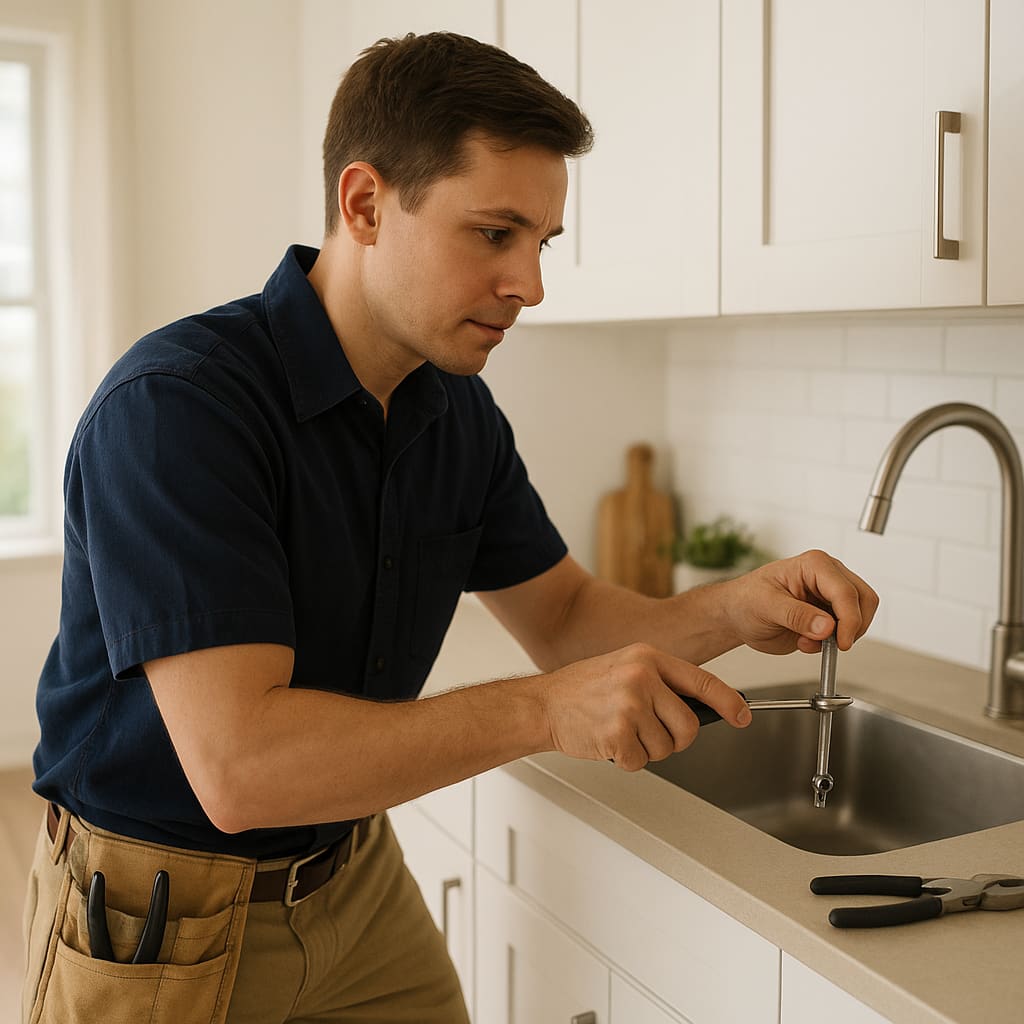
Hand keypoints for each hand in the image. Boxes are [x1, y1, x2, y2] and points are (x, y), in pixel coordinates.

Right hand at [538, 642, 750, 771]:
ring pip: (666, 748)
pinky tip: (608, 742)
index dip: (728, 702)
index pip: (702, 681)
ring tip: (621, 732)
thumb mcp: (625, 667)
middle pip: (689, 725)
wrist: (543, 704)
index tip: (742, 715)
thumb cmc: (583, 690)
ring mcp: (629, 705)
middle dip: (676, 740)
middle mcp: (641, 677)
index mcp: (647, 658)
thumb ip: (661, 682)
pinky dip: (627, 761)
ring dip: (646, 750)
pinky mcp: (617, 733)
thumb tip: (702, 706)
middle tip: (652, 735)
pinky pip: (641, 762)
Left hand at [715, 549, 877, 654]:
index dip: (849, 619)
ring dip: (841, 636)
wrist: (738, 614)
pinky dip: (832, 642)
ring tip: (807, 641)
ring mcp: (831, 595)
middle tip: (832, 645)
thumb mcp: (765, 606)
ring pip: (861, 616)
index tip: (842, 642)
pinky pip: (847, 630)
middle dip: (852, 627)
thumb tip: (826, 626)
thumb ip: (797, 616)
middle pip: (864, 600)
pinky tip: (806, 642)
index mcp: (814, 565)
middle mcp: (828, 576)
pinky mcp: (830, 614)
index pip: (845, 591)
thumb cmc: (746, 600)